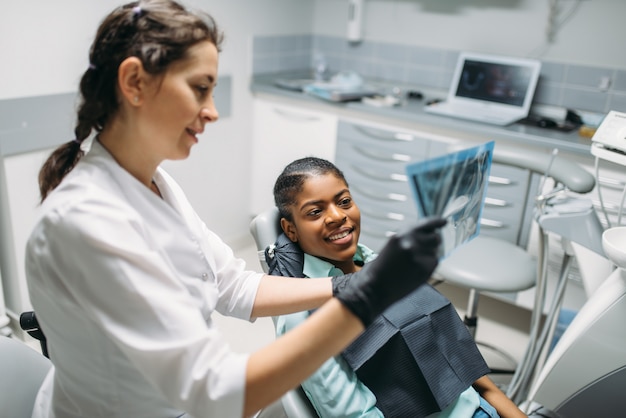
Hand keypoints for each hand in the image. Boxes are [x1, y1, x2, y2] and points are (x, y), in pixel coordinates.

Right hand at [332, 217, 446, 325]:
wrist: (375, 288)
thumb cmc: (381, 270)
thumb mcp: (392, 246)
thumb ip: (410, 239)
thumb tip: (427, 237)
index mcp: (401, 234)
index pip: (426, 223)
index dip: (437, 222)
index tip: (443, 222)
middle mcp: (411, 241)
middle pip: (435, 238)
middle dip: (431, 243)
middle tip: (422, 252)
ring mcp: (419, 254)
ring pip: (435, 251)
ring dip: (428, 256)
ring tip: (413, 265)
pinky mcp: (424, 268)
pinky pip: (434, 263)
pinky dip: (428, 267)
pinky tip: (414, 271)